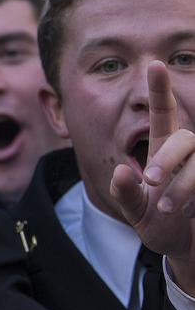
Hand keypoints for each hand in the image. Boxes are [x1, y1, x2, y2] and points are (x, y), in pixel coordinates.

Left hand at [111, 61, 194, 293]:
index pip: (163, 113)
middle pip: (184, 138)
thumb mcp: (133, 210)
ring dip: (183, 186)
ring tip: (169, 209)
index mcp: (162, 148)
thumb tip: (121, 172)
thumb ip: (124, 194)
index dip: (160, 89)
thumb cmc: (155, 220)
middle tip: (152, 184)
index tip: (155, 63)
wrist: (182, 246)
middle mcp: (187, 151)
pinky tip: (190, 214)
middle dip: (167, 160)